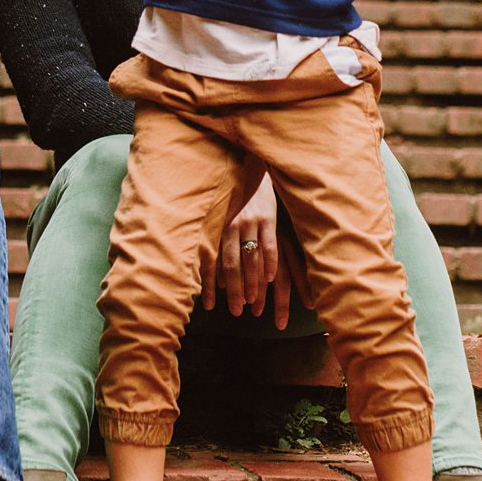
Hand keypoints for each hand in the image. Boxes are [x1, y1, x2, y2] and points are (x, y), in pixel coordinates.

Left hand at [198, 174, 301, 327]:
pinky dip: (270, 263)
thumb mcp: (222, 220)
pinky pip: (270, 244)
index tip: (211, 306)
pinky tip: (271, 278)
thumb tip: (217, 282)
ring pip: (250, 258)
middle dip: (234, 291)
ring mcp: (250, 222)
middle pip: (231, 264)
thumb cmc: (235, 200)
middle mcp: (232, 226)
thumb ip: (220, 248)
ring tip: (253, 303)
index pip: (212, 262)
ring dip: (252, 283)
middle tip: (236, 311)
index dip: (210, 285)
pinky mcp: (268, 218)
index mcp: (218, 228)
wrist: (250, 168)